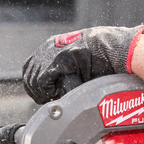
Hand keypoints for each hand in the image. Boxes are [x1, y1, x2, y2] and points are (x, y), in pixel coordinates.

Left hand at [22, 25, 143, 103]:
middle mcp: (48, 48)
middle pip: (29, 74)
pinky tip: (58, 93)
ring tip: (56, 96)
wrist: (114, 48)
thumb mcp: (79, 61)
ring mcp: (51, 53)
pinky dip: (48, 91)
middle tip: (50, 98)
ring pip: (33, 79)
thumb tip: (60, 85)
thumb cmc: (104, 56)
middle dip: (37, 89)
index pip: (31, 67)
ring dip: (43, 91)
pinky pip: (42, 81)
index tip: (47, 93)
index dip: (37, 84)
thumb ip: (67, 70)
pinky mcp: (56, 61)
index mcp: (52, 46)